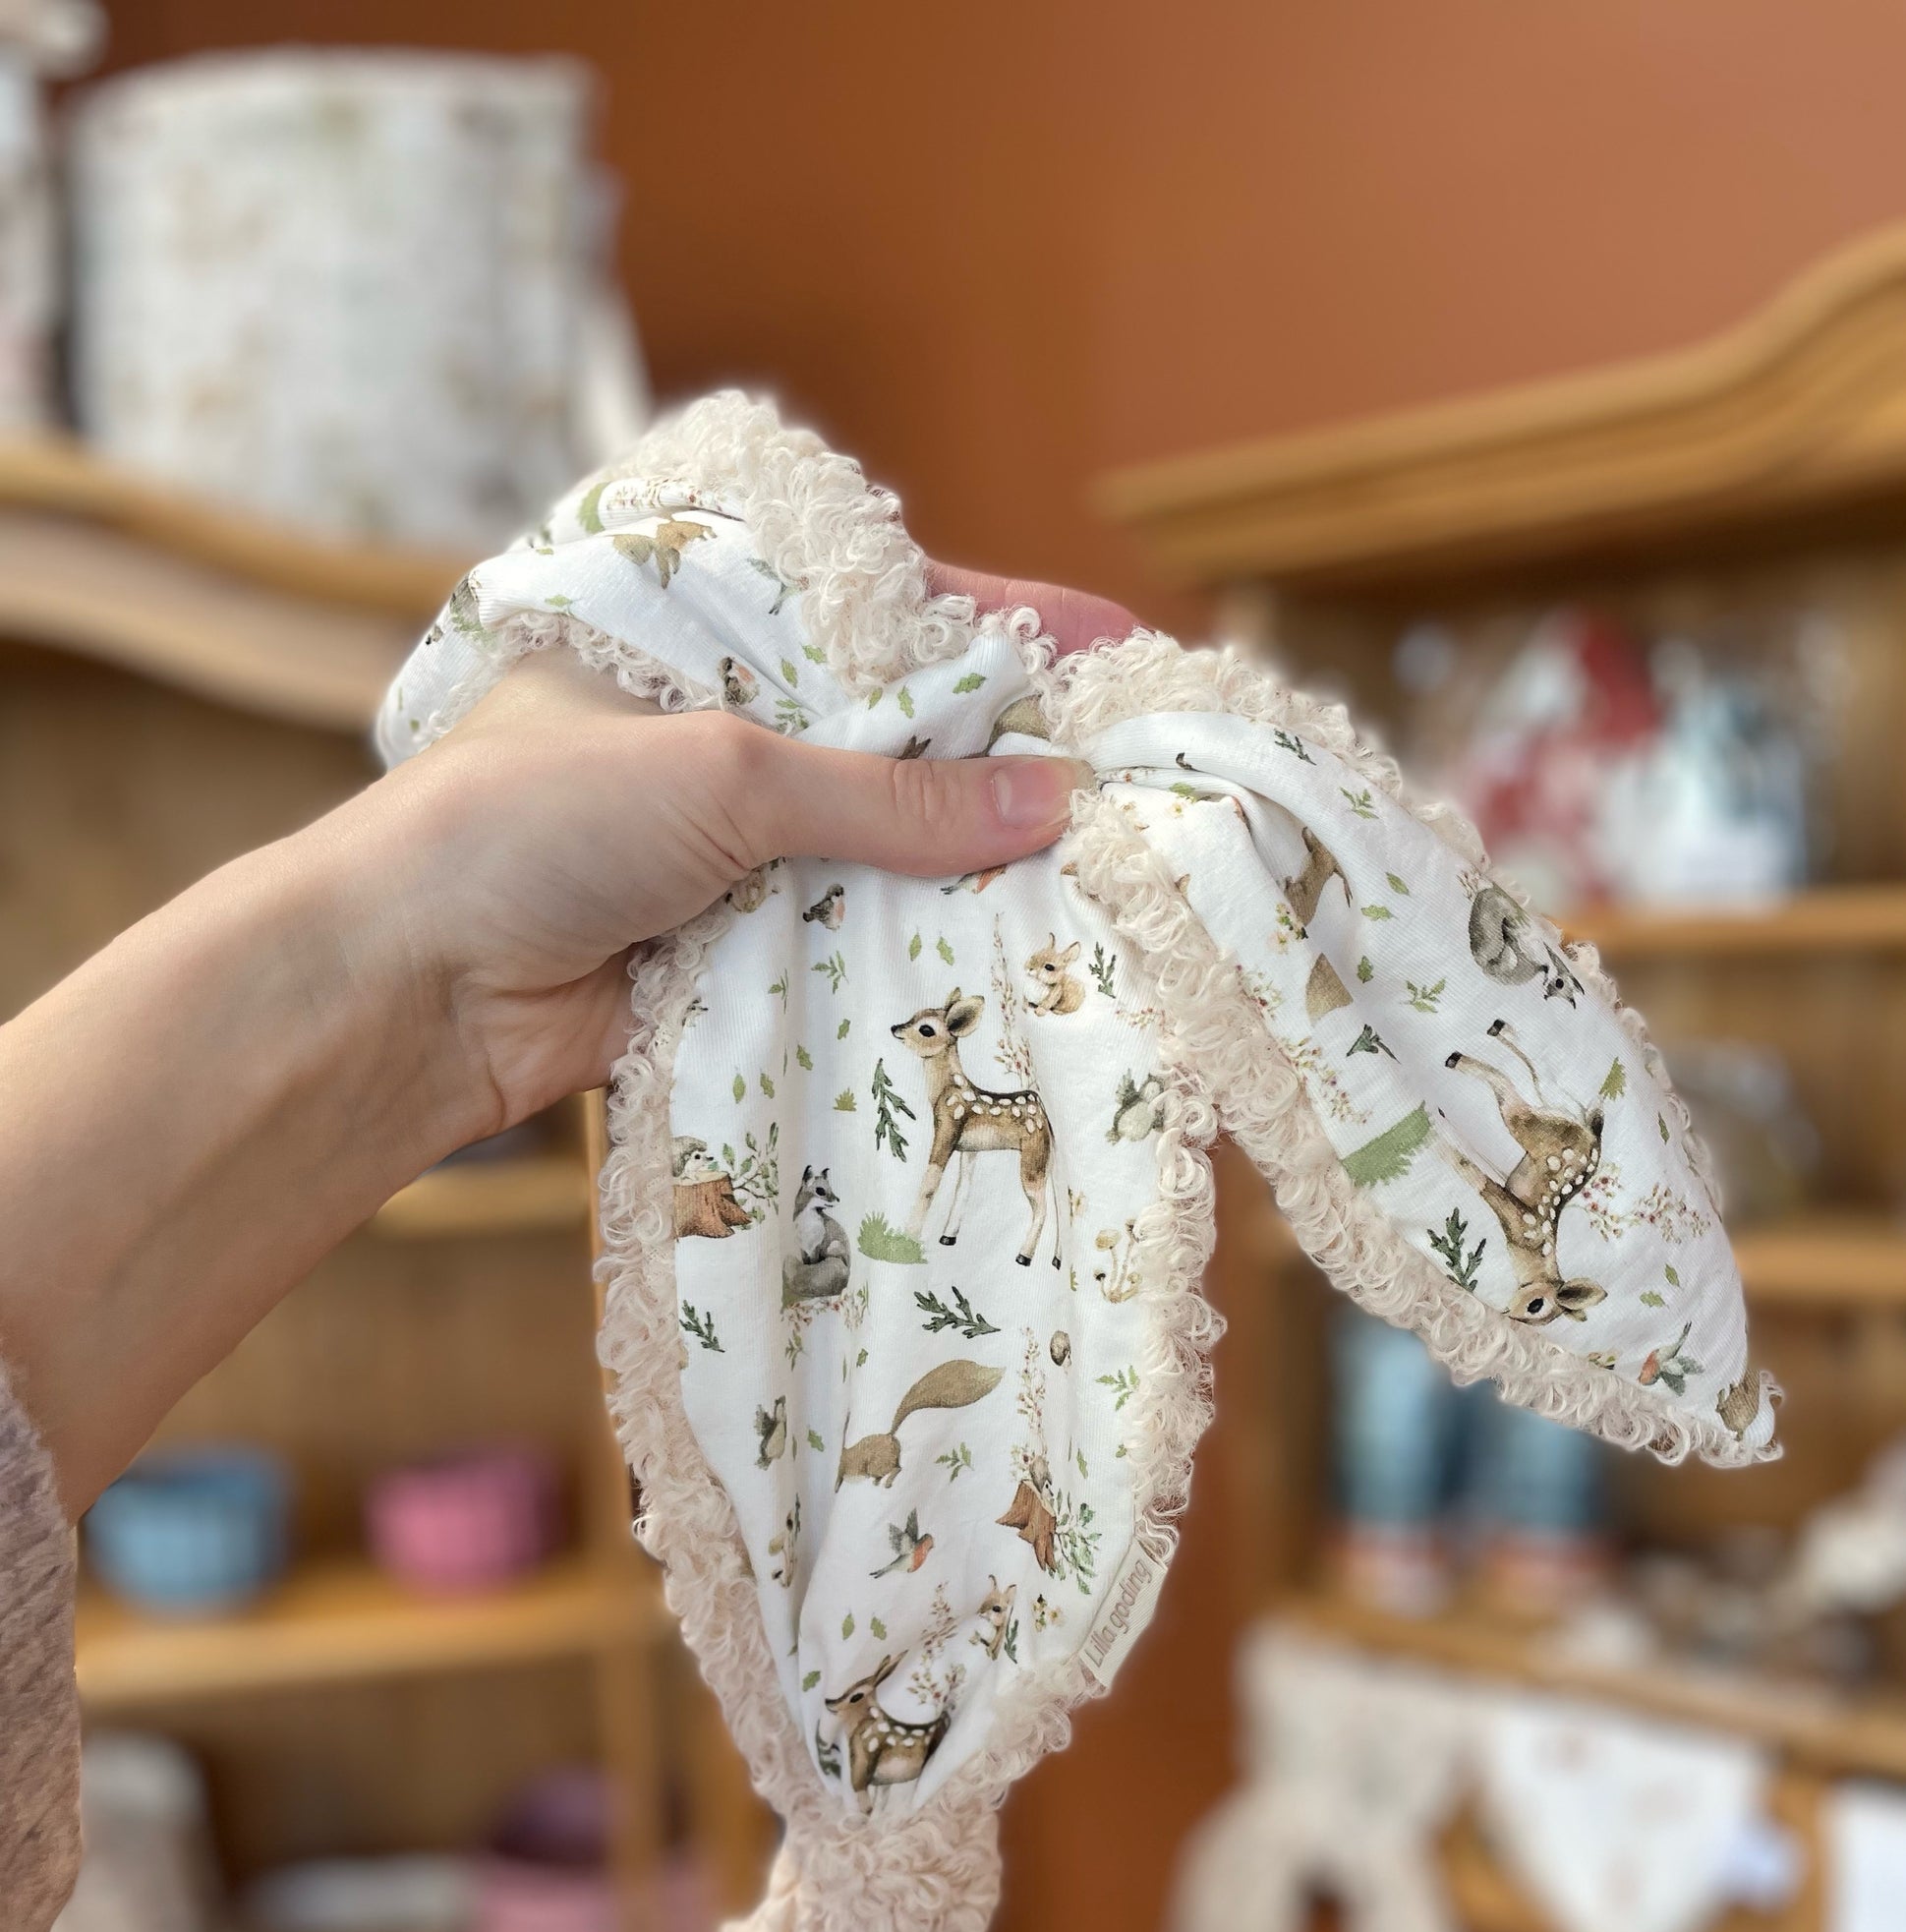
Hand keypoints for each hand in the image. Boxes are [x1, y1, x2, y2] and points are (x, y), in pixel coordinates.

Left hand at [351, 562, 1138, 1136]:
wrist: (412, 985)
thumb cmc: (537, 820)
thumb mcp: (726, 772)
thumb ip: (889, 796)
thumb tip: (1051, 804)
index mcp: (705, 644)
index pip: (878, 613)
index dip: (1000, 625)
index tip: (1116, 648)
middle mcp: (725, 741)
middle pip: (899, 744)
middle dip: (1008, 763)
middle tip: (1134, 773)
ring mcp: (731, 856)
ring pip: (885, 856)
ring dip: (973, 873)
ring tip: (1106, 872)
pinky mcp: (733, 956)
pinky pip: (853, 949)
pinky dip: (920, 958)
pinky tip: (1013, 961)